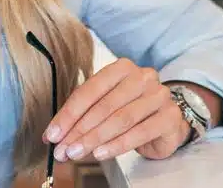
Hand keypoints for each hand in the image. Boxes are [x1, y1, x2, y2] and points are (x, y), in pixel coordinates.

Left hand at [44, 58, 189, 162]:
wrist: (165, 124)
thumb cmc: (130, 111)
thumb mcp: (105, 106)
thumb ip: (82, 116)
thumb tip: (54, 135)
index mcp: (121, 68)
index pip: (89, 90)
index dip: (68, 114)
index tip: (52, 134)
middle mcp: (142, 77)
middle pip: (104, 105)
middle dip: (79, 130)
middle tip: (63, 149)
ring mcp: (159, 95)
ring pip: (121, 119)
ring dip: (95, 139)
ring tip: (77, 153)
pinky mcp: (170, 116)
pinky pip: (140, 132)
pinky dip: (117, 145)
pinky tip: (100, 154)